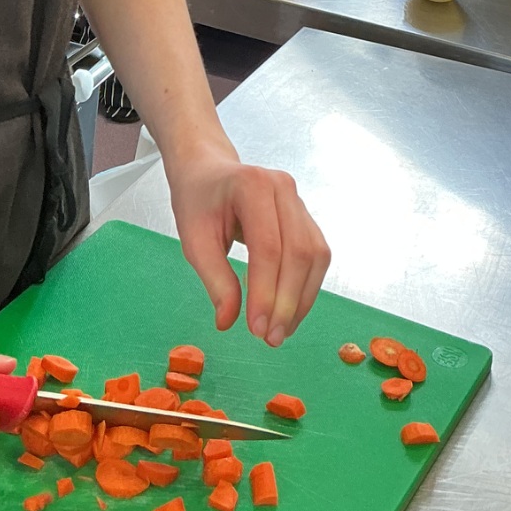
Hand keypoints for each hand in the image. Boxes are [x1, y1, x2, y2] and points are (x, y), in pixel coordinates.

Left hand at [166, 140, 330, 347]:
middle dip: (288, 301)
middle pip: (298, 252)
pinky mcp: (306, 217)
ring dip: (302, 299)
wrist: (209, 171)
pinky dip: (306, 288)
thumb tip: (229, 323)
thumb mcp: (193, 240)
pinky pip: (316, 255)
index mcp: (252, 185)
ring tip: (281, 332)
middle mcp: (283, 188)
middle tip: (271, 339)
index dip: (266, 292)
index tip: (257, 329)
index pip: (267, 247)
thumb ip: (214, 279)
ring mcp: (299, 200)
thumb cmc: (198, 202)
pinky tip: (289, 312)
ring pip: (315, 256)